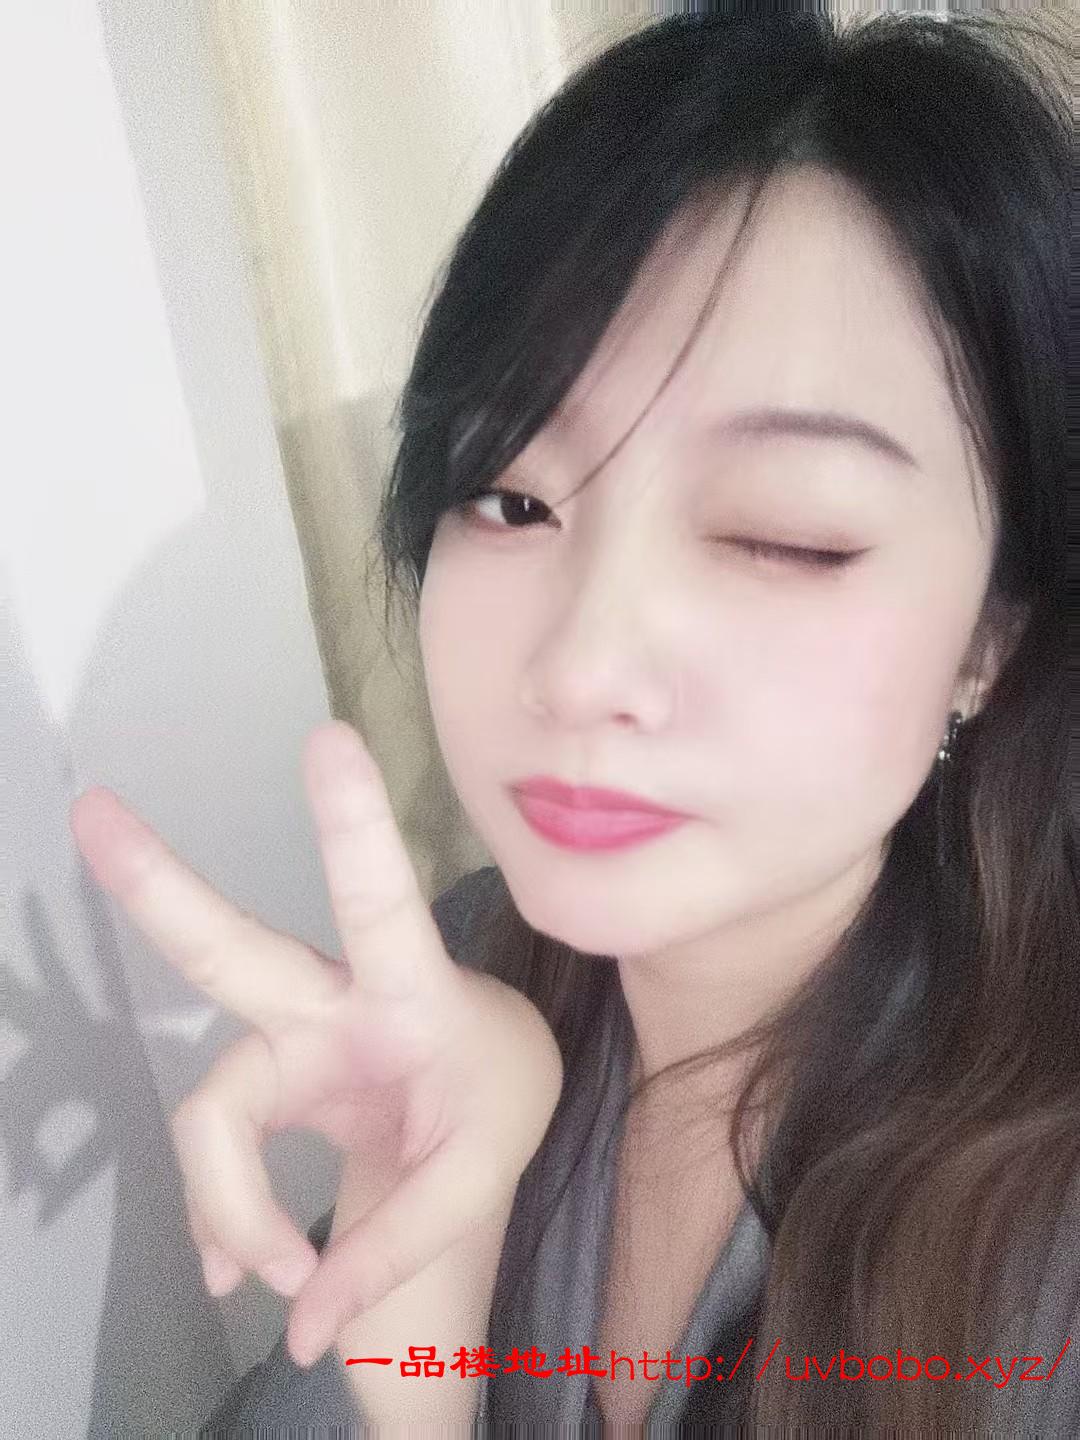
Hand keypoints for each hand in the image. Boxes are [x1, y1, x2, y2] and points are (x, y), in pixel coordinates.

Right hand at [69, 720, 563, 1366]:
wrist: (480, 1090)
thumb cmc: (490, 1095)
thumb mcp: (478, 1169)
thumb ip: (400, 1246)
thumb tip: (299, 1317)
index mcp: (409, 988)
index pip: (381, 901)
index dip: (351, 825)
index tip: (331, 736)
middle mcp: (332, 997)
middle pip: (232, 953)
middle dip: (160, 886)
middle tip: (92, 812)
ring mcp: (288, 1037)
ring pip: (213, 1111)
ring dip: (232, 1206)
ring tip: (280, 1276)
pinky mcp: (264, 1077)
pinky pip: (217, 1151)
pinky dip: (227, 1217)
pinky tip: (240, 1264)